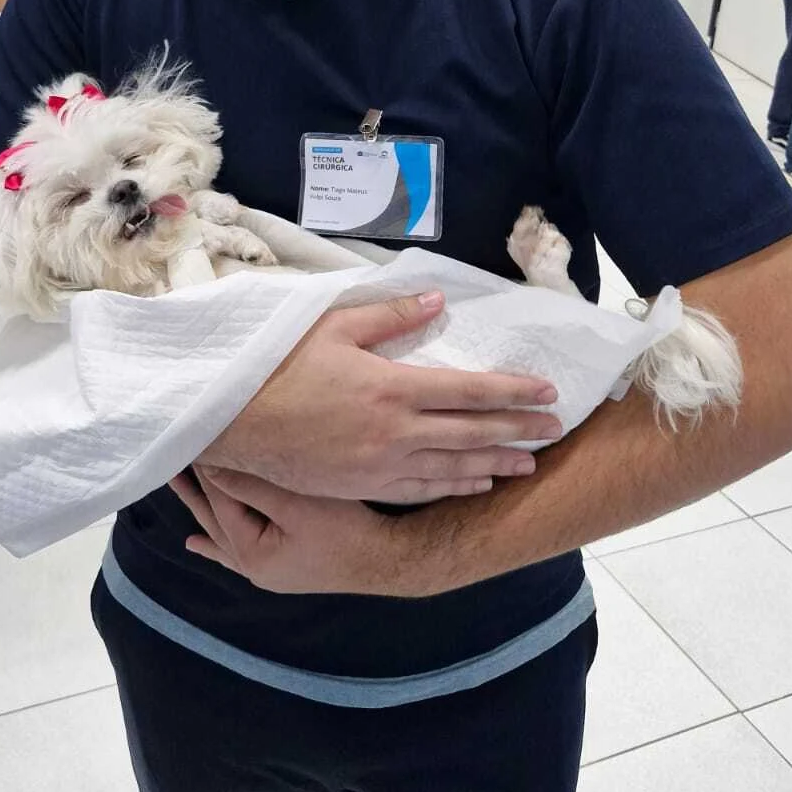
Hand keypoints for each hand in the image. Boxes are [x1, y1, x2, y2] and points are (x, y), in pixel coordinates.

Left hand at [173, 466, 438, 595]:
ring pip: (221, 530)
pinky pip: (236, 551)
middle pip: (214, 515)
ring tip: (173, 484)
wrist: (388, 559)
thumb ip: (251, 485)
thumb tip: (210, 464)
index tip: (190, 434)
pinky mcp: (279, 564)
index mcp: (250, 551)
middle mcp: (250, 564)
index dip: (204, 465)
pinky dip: (215, 544)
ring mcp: (264, 567)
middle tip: (171, 450)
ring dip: (201, 506)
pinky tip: (197, 545)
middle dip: (195, 484)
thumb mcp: (298, 503)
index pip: (218, 498)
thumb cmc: (348, 529)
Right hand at [202, 292, 561, 503]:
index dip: (513, 391)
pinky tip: (475, 484)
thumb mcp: (335, 326)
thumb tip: (439, 301)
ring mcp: (381, 465)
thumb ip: (391, 315)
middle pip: (473, 432)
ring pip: (453, 468)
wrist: (235, 421)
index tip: (547, 391)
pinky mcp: (362, 487)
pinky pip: (421, 490)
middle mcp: (395, 431)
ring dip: (495, 464)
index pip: (469, 390)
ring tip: (528, 462)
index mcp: (392, 387)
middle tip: (556, 428)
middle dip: (519, 430)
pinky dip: (454, 487)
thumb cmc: (281, 366)